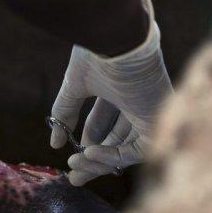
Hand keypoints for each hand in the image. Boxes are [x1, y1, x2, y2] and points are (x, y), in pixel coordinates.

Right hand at [50, 0, 172, 185]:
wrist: (117, 36)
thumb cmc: (96, 53)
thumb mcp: (75, 86)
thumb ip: (64, 112)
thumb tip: (54, 143)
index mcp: (119, 90)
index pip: (105, 124)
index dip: (88, 141)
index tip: (69, 157)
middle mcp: (136, 103)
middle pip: (117, 140)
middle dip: (93, 160)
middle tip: (73, 176)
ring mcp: (148, 112)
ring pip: (126, 148)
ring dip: (99, 161)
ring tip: (75, 166)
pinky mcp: (157, 119)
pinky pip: (138, 149)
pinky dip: (113, 155)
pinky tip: (89, 152)